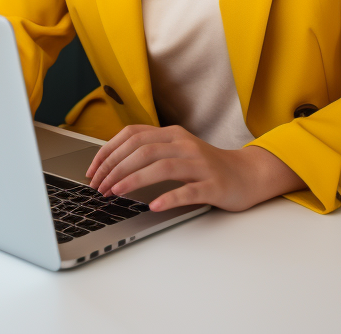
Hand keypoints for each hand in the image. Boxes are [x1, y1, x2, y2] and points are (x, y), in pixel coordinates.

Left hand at [84, 124, 305, 212]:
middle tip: (100, 187)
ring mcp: (200, 164)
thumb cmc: (207, 166)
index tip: (93, 170)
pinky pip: (188, 190)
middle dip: (116, 168)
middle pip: (143, 149)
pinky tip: (154, 205)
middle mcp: (185, 144)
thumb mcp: (178, 150)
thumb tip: (112, 161)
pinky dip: (169, 197)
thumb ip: (152, 150)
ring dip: (134, 179)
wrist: (248, 174)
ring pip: (162, 166)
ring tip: (116, 193)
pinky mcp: (213, 184)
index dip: (109, 151)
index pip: (133, 135)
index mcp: (173, 134)